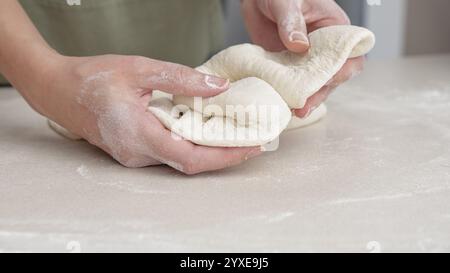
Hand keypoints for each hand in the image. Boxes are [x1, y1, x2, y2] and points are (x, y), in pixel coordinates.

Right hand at [35, 55, 261, 173]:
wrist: (58, 90)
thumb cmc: (92, 79)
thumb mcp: (140, 70)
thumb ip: (181, 79)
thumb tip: (218, 86)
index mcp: (139, 135)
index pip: (192, 158)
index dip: (225, 157)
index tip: (251, 147)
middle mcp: (138, 154)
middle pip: (191, 163)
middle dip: (225, 154)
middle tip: (252, 138)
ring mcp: (134, 156)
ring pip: (181, 159)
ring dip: (209, 149)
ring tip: (235, 131)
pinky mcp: (134, 151)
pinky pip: (169, 152)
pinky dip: (192, 144)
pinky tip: (205, 128)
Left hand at [241, 0, 364, 117]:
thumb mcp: (287, 2)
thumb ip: (292, 23)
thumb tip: (300, 46)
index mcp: (335, 28)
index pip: (350, 54)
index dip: (342, 70)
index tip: (326, 80)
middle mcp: (325, 47)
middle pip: (333, 75)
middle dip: (321, 92)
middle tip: (305, 105)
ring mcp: (308, 59)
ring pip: (315, 84)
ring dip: (307, 98)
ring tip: (295, 111)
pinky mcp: (291, 66)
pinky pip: (295, 84)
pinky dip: (291, 94)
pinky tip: (285, 104)